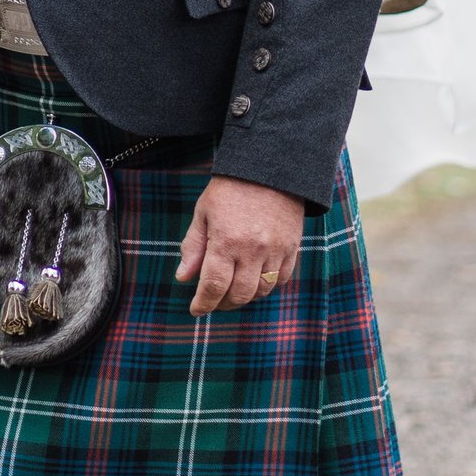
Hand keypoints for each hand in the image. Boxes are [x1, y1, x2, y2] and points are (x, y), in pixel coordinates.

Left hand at [175, 174, 306, 318]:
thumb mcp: (204, 212)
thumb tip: (184, 277)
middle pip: (238, 295)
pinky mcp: (292, 247)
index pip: (213, 286)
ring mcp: (275, 250)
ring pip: (261, 291)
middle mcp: (252, 249)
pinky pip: (281, 279)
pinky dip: (267, 285)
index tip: (196, 310)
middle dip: (222, 303)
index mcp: (226, 240)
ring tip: (232, 289)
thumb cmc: (231, 188)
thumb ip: (193, 246)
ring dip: (245, 297)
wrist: (270, 166)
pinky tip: (254, 278)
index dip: (203, 303)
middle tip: (213, 300)